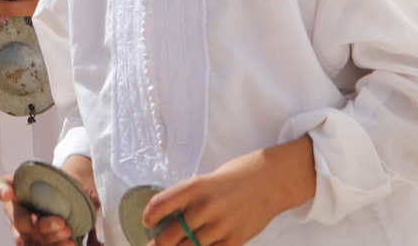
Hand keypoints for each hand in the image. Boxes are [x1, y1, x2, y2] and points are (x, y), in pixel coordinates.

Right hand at [0, 176, 75, 245]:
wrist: (67, 200)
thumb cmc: (54, 186)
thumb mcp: (51, 176)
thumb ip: (49, 178)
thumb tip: (70, 187)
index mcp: (13, 190)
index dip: (0, 191)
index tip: (9, 193)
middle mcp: (13, 211)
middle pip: (20, 221)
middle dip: (40, 224)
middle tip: (61, 222)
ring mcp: (21, 231)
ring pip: (28, 240)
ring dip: (49, 239)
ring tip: (67, 233)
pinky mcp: (33, 243)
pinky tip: (69, 243)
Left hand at [142, 137, 314, 245]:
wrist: (270, 181)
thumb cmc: (235, 177)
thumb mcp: (206, 180)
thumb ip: (189, 199)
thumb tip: (168, 219)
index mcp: (194, 187)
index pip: (160, 204)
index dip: (149, 216)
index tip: (147, 223)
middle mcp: (205, 206)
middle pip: (170, 235)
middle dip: (159, 243)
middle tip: (154, 245)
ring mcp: (220, 225)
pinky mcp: (234, 240)